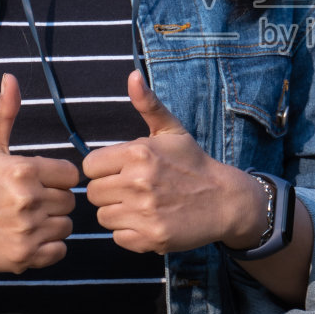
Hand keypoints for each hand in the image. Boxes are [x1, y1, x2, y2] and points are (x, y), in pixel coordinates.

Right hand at [0, 73, 77, 272]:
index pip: (71, 176)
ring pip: (65, 227)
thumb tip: (11, 77)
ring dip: (51, 225)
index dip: (56, 179)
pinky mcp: (24, 256)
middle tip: (27, 204)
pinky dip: (47, 248)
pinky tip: (26, 237)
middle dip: (52, 202)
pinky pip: (59, 251)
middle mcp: (27, 200)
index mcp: (24, 170)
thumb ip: (6, 112)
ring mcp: (26, 230)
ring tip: (25, 220)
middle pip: (69, 202)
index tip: (37, 183)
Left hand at [83, 71, 265, 254]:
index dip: (103, 169)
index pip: (89, 167)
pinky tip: (148, 221)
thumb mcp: (171, 129)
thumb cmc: (192, 163)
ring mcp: (145, 213)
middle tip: (134, 189)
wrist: (225, 200)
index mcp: (138, 153)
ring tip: (141, 205)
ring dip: (118, 213)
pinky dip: (130, 233)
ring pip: (103, 217)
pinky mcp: (151, 238)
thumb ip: (147, 104)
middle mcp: (138, 182)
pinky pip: (118, 238)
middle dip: (110, 191)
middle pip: (93, 194)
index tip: (121, 171)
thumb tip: (132, 75)